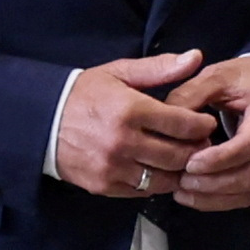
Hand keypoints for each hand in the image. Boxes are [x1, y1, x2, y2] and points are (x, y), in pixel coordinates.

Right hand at [54, 49, 218, 202]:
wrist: (42, 121)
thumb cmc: (84, 94)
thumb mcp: (119, 73)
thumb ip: (160, 68)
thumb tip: (196, 58)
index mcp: (130, 109)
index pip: (183, 124)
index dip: (202, 125)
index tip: (207, 123)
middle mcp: (123, 141)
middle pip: (178, 155)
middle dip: (196, 150)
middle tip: (202, 144)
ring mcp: (113, 167)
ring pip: (164, 178)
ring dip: (178, 171)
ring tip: (182, 159)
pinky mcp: (104, 185)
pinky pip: (143, 191)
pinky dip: (155, 183)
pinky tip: (158, 170)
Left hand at [168, 54, 249, 214]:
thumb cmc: (247, 78)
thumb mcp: (219, 75)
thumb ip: (192, 93)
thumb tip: (166, 116)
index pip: (248, 146)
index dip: (218, 159)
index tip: (190, 163)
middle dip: (213, 184)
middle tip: (181, 180)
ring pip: (248, 191)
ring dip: (214, 197)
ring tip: (182, 191)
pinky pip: (246, 195)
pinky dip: (220, 201)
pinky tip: (194, 196)